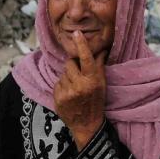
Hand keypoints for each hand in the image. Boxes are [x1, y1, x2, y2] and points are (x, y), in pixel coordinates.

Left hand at [53, 30, 105, 149]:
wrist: (87, 124)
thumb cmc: (96, 102)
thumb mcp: (101, 84)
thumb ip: (99, 66)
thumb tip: (101, 49)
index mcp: (92, 80)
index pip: (86, 58)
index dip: (82, 45)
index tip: (77, 33)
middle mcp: (79, 85)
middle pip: (70, 63)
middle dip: (73, 67)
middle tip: (79, 76)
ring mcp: (67, 92)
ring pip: (63, 73)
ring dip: (68, 77)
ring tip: (75, 88)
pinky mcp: (58, 97)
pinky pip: (57, 83)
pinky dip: (62, 86)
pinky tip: (69, 94)